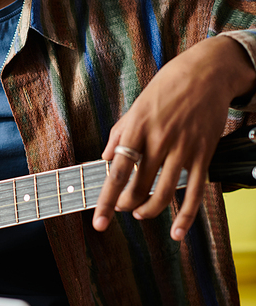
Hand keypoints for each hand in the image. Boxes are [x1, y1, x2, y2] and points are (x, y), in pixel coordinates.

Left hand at [92, 37, 255, 239]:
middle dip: (126, 205)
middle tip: (123, 207)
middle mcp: (159, 140)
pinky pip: (195, 192)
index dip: (107, 201)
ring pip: (163, 193)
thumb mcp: (137, 104)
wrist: (207, 73)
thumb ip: (119, 132)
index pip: (117, 172)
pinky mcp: (203, 154)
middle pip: (138, 187)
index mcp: (137, 127)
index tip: (98, 222)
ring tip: (141, 213)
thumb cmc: (168, 87)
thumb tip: (105, 157)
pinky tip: (177, 232)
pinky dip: (187, 217)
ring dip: (149, 210)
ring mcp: (182, 148)